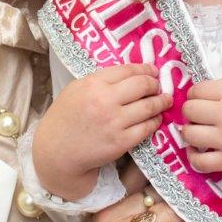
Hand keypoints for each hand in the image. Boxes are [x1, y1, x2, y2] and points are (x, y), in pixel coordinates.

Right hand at [34, 64, 169, 198]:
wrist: (56, 152)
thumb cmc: (64, 119)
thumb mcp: (76, 90)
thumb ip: (100, 81)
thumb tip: (129, 76)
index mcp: (93, 83)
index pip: (128, 70)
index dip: (144, 69)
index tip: (152, 71)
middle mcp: (105, 100)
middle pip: (142, 85)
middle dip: (155, 84)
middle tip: (159, 86)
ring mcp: (114, 121)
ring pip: (149, 106)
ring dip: (161, 102)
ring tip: (165, 101)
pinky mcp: (121, 141)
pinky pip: (147, 127)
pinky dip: (155, 121)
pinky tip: (155, 119)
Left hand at [179, 78, 221, 176]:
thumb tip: (201, 93)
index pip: (195, 90)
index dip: (195, 95)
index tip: (201, 100)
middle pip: (189, 111)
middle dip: (191, 112)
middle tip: (200, 116)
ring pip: (189, 134)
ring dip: (189, 133)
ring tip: (198, 132)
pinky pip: (199, 162)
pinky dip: (193, 157)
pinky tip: (198, 151)